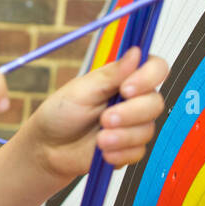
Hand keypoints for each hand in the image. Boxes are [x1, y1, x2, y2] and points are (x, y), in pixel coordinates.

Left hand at [26, 47, 168, 179]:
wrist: (49, 148)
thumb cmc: (61, 113)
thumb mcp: (82, 90)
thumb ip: (112, 74)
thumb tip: (136, 52)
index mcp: (123, 78)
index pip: (155, 68)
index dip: (148, 77)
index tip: (126, 89)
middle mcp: (132, 100)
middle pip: (154, 103)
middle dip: (131, 113)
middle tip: (105, 119)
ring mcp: (133, 125)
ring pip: (147, 130)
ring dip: (122, 137)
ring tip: (99, 140)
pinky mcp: (129, 148)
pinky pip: (138, 152)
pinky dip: (119, 153)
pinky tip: (102, 152)